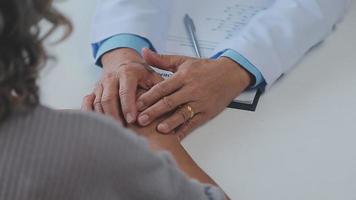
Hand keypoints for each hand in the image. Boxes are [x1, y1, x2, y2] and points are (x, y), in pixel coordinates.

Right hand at [81, 48, 163, 123]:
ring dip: (105, 117)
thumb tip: (168, 103)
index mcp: (127, 72)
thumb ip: (159, 88)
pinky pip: (90, 104)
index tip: (133, 120)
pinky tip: (100, 126)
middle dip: (114, 115)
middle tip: (122, 129)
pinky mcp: (94, 90)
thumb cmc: (140, 72)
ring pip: (98, 103)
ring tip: (113, 131)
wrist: (121, 60)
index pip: (125, 91)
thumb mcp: (152, 75)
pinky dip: (94, 115)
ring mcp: (101, 84)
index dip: (128, 107)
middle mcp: (111, 77)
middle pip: (108, 99)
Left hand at [136, 48, 251, 138]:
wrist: (230, 74)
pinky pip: (193, 123)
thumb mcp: (183, 60)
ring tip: (158, 129)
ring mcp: (199, 102)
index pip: (162, 88)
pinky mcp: (207, 112)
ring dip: (169, 122)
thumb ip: (162, 59)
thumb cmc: (206, 68)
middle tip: (140, 120)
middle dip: (154, 112)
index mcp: (183, 76)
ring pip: (182, 114)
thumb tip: (144, 52)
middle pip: (169, 102)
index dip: (148, 96)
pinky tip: (175, 137)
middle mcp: (191, 90)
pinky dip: (184, 131)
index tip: (136, 104)